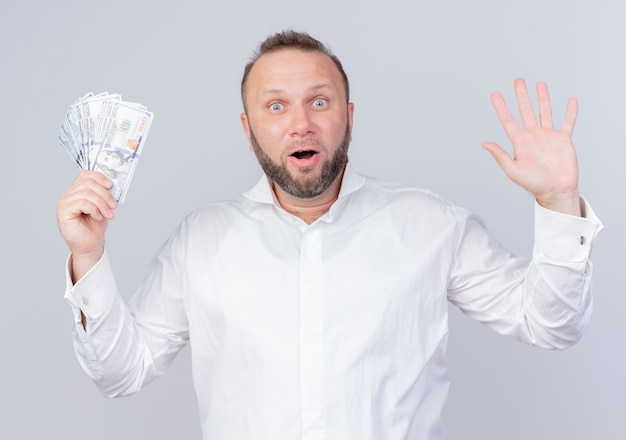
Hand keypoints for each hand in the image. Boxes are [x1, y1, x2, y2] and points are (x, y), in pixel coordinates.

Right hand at [57, 171, 117, 280]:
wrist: (90, 244)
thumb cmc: (95, 226)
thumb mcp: (103, 206)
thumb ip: (104, 194)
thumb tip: (111, 184)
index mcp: (77, 191)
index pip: (85, 175)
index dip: (99, 177)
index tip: (111, 185)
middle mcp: (69, 195)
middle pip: (88, 184)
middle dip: (105, 194)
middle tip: (113, 206)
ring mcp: (64, 203)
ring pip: (87, 193)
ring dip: (102, 204)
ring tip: (109, 214)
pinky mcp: (64, 212)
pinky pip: (82, 203)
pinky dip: (94, 209)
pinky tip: (98, 217)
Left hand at [482, 78, 580, 215]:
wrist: (556, 190)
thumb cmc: (534, 183)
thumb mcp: (513, 170)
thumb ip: (500, 155)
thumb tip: (484, 144)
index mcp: (520, 142)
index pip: (508, 120)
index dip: (501, 107)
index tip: (495, 94)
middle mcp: (533, 136)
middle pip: (526, 111)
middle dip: (521, 96)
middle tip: (518, 81)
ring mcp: (548, 136)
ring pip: (545, 112)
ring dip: (542, 98)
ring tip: (539, 84)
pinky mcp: (563, 139)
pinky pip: (568, 122)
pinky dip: (570, 111)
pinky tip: (571, 100)